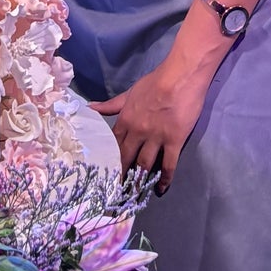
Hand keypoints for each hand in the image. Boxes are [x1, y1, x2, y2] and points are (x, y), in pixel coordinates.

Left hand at [94, 64, 208, 187]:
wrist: (180, 76)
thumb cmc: (155, 82)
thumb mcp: (129, 92)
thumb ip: (111, 105)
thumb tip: (90, 107)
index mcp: (126, 119)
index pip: (114, 144)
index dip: (110, 159)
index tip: (105, 173)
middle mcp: (138, 131)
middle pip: (126, 157)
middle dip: (121, 174)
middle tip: (116, 191)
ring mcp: (156, 137)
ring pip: (145, 164)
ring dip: (140, 180)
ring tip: (135, 194)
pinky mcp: (174, 140)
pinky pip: (168, 164)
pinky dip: (165, 178)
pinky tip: (161, 189)